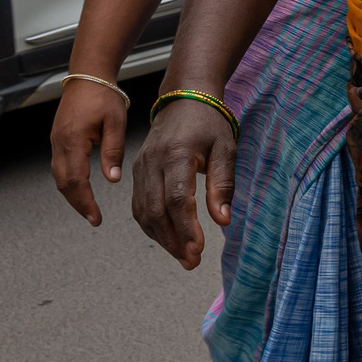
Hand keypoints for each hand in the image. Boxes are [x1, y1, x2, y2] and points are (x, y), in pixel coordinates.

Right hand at [49, 76, 129, 225]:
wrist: (88, 75)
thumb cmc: (103, 95)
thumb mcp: (115, 123)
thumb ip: (112, 151)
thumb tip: (112, 179)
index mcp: (73, 140)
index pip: (76, 181)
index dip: (86, 202)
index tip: (96, 217)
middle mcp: (59, 143)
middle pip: (63, 184)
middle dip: (78, 204)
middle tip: (93, 218)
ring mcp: (56, 141)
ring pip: (59, 177)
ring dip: (72, 194)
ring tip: (88, 208)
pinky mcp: (58, 139)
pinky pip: (59, 166)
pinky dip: (68, 181)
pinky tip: (80, 188)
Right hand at [129, 96, 236, 268]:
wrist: (183, 100)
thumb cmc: (209, 124)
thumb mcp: (225, 149)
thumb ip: (223, 185)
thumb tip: (224, 221)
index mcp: (176, 154)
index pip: (177, 199)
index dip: (187, 228)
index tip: (199, 250)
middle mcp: (152, 162)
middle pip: (156, 211)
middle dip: (174, 241)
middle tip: (192, 261)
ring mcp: (140, 168)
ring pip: (144, 213)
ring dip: (162, 238)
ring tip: (183, 257)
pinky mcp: (136, 173)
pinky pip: (139, 206)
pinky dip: (152, 227)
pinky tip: (169, 239)